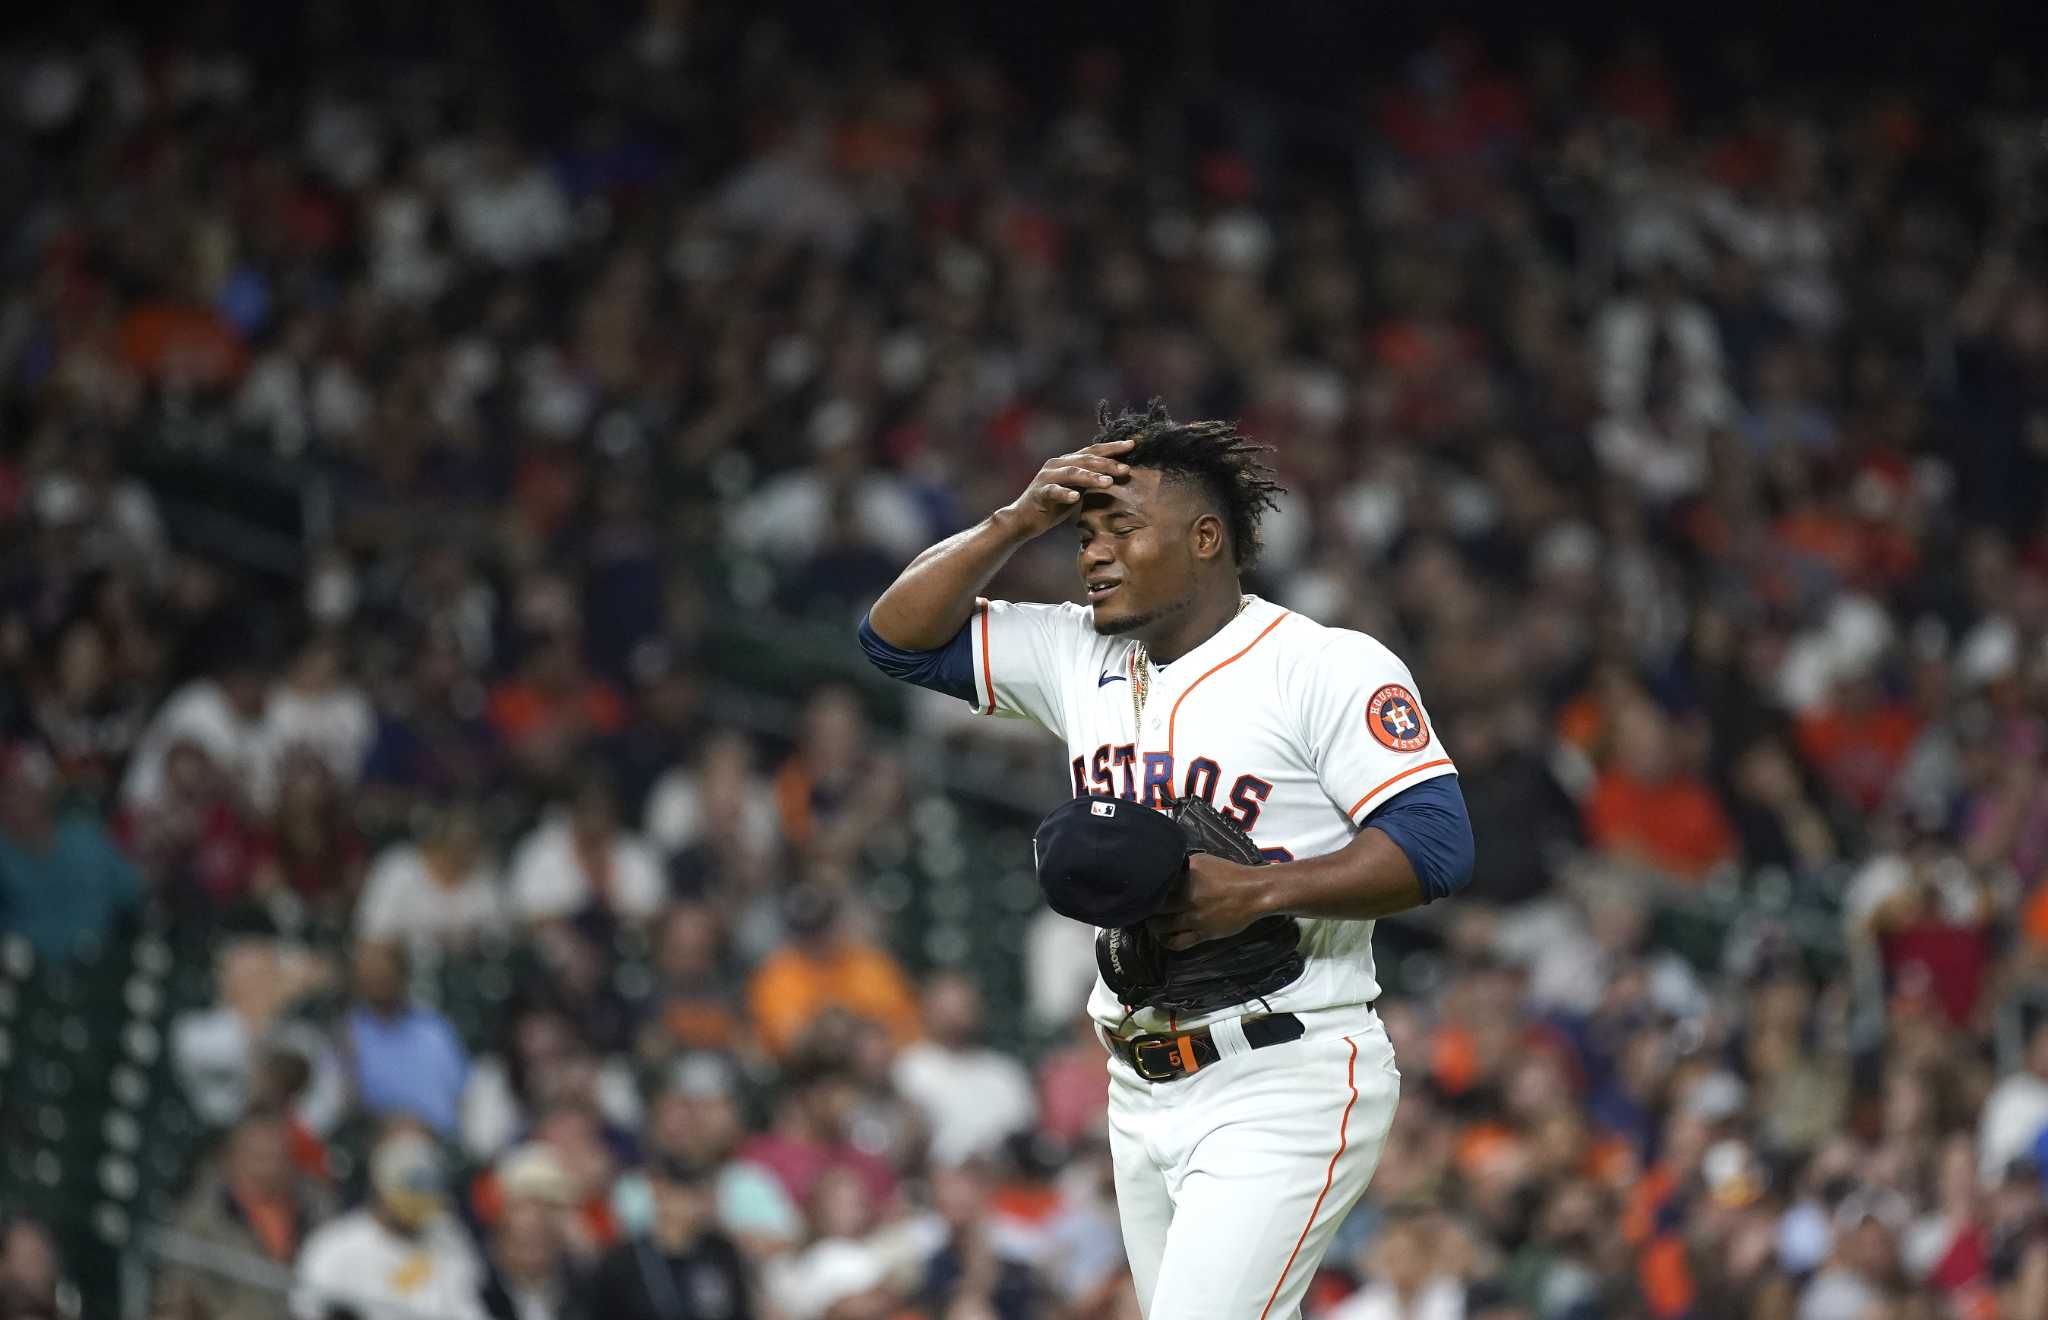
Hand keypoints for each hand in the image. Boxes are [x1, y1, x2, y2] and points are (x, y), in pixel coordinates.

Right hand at [1000, 438, 1134, 536]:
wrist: (1023, 519)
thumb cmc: (1053, 505)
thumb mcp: (1075, 490)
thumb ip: (1090, 481)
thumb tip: (1116, 476)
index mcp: (1067, 461)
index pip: (1093, 450)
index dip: (1112, 447)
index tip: (1133, 445)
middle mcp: (1057, 464)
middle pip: (1085, 459)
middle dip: (1107, 463)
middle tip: (1126, 469)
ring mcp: (1047, 477)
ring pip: (1072, 472)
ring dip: (1091, 477)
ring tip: (1108, 482)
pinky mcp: (1039, 492)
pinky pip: (1054, 491)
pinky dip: (1065, 493)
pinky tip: (1076, 498)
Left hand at [1146, 853, 1270, 950]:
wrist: (1255, 892)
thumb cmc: (1230, 874)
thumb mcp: (1203, 861)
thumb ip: (1182, 867)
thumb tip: (1165, 871)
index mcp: (1186, 877)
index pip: (1156, 885)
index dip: (1145, 889)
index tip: (1141, 891)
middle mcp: (1187, 897)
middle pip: (1155, 907)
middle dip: (1146, 908)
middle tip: (1143, 909)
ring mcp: (1194, 917)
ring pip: (1161, 927)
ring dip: (1153, 926)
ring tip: (1153, 923)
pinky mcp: (1203, 933)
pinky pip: (1178, 943)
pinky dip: (1167, 942)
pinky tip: (1164, 938)